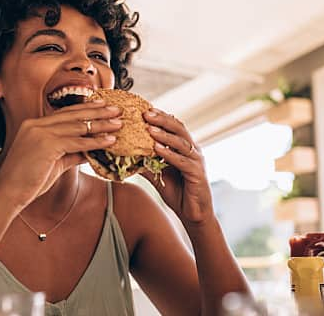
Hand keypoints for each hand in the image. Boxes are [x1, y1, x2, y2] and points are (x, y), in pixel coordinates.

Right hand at [0, 101, 121, 209]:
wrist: (8, 194)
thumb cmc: (29, 181)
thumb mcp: (54, 162)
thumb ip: (71, 153)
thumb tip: (90, 151)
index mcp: (34, 125)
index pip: (65, 113)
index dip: (86, 109)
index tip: (103, 106)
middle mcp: (36, 124)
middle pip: (73, 115)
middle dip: (98, 111)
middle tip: (117, 109)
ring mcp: (40, 133)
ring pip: (78, 126)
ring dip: (101, 125)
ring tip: (119, 124)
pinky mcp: (46, 144)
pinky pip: (77, 142)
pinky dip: (95, 141)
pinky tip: (109, 141)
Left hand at [142, 108, 213, 224]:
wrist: (193, 214)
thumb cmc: (177, 193)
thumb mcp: (158, 175)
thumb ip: (146, 163)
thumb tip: (127, 155)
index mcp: (185, 147)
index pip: (173, 126)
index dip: (160, 117)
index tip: (144, 109)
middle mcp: (193, 150)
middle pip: (179, 129)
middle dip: (162, 120)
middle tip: (146, 112)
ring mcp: (196, 161)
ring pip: (180, 142)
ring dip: (164, 134)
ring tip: (149, 128)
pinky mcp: (197, 173)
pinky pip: (182, 160)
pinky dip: (169, 153)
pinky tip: (156, 148)